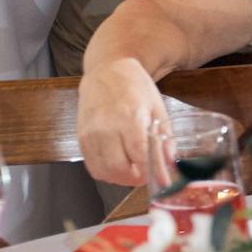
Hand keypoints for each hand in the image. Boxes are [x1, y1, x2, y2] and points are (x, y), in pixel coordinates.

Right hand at [78, 59, 167, 184]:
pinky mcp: (81, 136)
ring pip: (103, 170)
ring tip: (134, 174)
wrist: (107, 70)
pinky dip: (106, 173)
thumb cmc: (135, 87)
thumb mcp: (158, 108)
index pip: (140, 154)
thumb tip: (170, 164)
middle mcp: (106, 126)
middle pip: (118, 167)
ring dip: (120, 179)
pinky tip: (118, 168)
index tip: (162, 181)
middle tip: (147, 176)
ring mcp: (90, 132)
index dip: (152, 172)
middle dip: (135, 179)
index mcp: (130, 117)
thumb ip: (165, 137)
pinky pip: (91, 165)